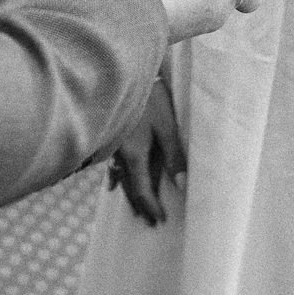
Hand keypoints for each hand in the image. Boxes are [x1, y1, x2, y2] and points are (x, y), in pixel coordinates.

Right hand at [106, 76, 183, 226]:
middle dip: (140, 204)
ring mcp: (113, 145)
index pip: (141, 190)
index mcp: (134, 154)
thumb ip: (174, 155)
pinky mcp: (112, 136)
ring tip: (135, 209)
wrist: (124, 73)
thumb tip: (182, 184)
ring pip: (120, 176)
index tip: (160, 221)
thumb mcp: (166, 125)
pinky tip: (113, 183)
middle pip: (129, 186)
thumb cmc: (149, 98)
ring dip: (128, 193)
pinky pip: (112, 165)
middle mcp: (120, 154)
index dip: (151, 207)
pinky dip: (116, 177)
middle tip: (149, 222)